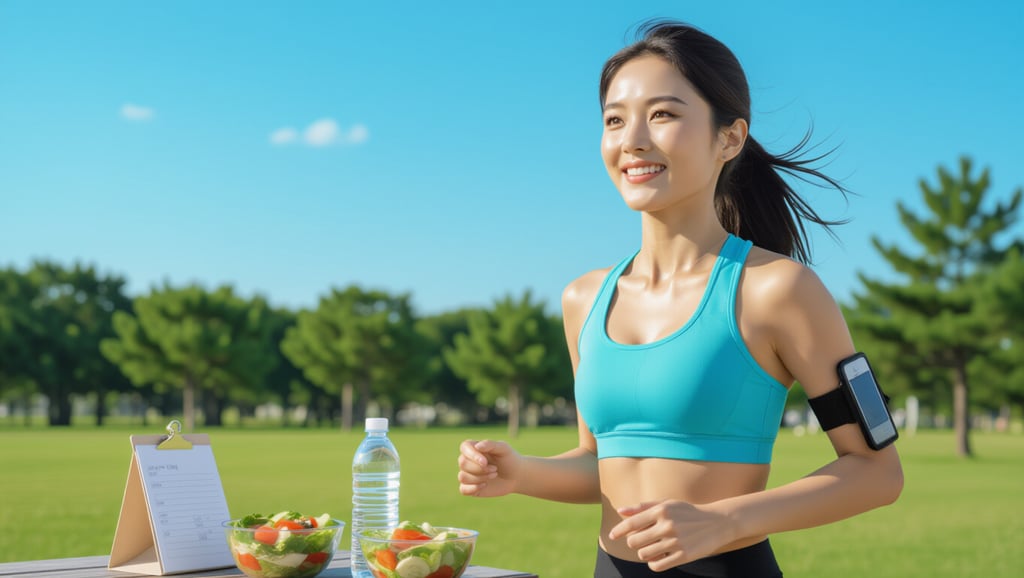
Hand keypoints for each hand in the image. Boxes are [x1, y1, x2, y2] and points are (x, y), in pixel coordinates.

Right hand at [457, 439, 521, 497]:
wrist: (516, 476)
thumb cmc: (509, 459)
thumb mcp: (503, 449)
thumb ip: (490, 444)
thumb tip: (477, 446)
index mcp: (473, 448)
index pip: (464, 448)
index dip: (472, 455)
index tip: (485, 462)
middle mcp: (468, 460)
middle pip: (463, 463)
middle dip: (480, 468)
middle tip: (495, 469)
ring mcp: (468, 474)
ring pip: (463, 477)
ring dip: (480, 478)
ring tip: (494, 475)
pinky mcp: (470, 487)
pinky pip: (463, 489)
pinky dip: (473, 488)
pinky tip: (485, 485)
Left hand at [607, 500, 738, 571]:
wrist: (717, 522)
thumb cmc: (687, 512)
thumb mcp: (667, 504)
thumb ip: (643, 507)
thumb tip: (620, 511)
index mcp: (661, 510)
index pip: (631, 523)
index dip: (618, 531)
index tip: (612, 536)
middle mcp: (667, 525)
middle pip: (634, 541)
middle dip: (634, 542)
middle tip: (641, 540)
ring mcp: (676, 541)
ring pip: (644, 554)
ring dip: (644, 553)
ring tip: (652, 548)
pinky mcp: (684, 555)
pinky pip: (656, 566)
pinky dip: (653, 563)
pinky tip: (658, 557)